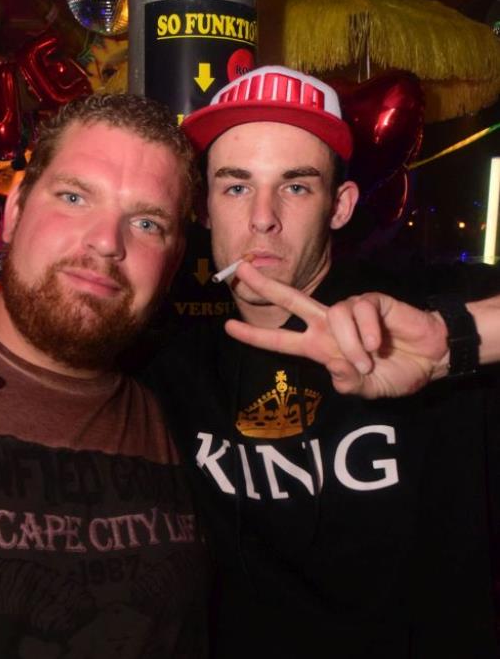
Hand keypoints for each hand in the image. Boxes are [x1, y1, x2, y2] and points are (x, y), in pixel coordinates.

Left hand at [225, 262, 448, 398]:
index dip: (255, 335)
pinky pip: (359, 310)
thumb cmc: (396, 371)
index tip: (229, 327)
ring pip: (334, 315)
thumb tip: (335, 368)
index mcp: (320, 348)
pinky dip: (368, 331)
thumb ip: (349, 383)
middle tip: (242, 269)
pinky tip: (379, 343)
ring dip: (351, 342)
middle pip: (292, 300)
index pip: (281, 339)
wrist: (430, 359)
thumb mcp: (368, 388)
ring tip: (369, 358)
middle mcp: (329, 326)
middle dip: (267, 285)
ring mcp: (349, 311)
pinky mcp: (371, 301)